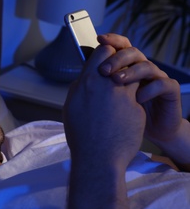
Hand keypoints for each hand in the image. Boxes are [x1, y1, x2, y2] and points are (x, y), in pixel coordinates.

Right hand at [63, 34, 145, 168]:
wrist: (97, 158)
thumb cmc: (81, 135)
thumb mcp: (71, 106)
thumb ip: (79, 88)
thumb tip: (84, 79)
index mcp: (87, 82)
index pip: (103, 51)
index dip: (108, 53)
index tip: (109, 59)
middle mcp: (106, 84)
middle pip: (120, 59)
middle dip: (121, 63)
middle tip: (119, 72)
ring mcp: (123, 95)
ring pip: (132, 75)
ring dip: (129, 80)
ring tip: (122, 93)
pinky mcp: (136, 107)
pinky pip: (137, 95)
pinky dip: (133, 100)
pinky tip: (125, 114)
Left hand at [97, 34, 183, 151]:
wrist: (146, 134)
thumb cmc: (120, 118)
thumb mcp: (104, 100)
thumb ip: (96, 85)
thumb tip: (79, 75)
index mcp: (125, 68)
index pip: (119, 47)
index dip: (111, 41)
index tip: (99, 39)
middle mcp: (141, 69)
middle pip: (131, 52)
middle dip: (117, 58)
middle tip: (103, 70)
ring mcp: (156, 79)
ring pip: (147, 65)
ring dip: (131, 72)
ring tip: (117, 81)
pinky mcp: (170, 93)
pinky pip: (164, 84)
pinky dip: (150, 89)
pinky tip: (138, 98)